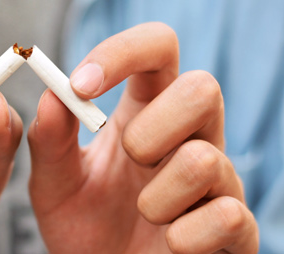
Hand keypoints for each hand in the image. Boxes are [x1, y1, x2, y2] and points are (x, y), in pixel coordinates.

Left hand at [28, 23, 257, 252]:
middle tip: (128, 158)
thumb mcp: (54, 183)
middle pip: (203, 87)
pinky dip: (185, 236)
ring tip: (142, 213)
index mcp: (145, 113)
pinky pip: (228, 216)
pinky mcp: (234, 227)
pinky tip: (170, 243)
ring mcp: (217, 180)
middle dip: (153, 127)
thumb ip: (49, 140)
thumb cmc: (84, 224)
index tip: (81, 86)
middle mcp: (188, 137)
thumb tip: (52, 95)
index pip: (157, 49)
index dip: (123, 52)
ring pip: (206, 159)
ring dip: (157, 196)